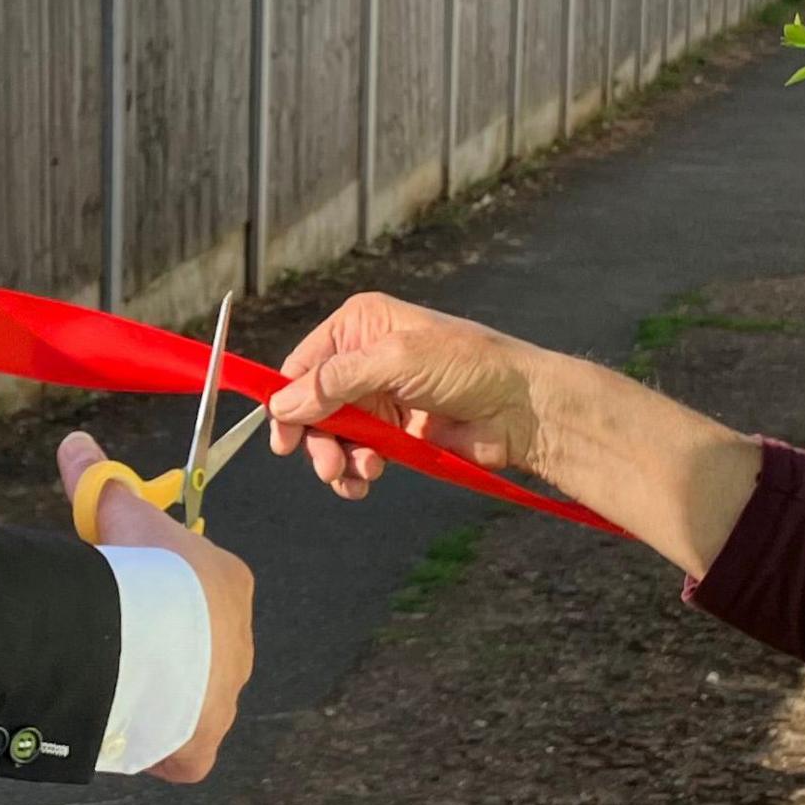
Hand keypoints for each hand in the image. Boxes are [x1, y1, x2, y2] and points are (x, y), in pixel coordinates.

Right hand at [56, 431, 252, 783]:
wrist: (147, 639)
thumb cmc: (144, 572)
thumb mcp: (121, 517)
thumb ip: (102, 482)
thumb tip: (76, 443)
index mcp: (229, 586)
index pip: (196, 588)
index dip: (155, 588)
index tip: (121, 590)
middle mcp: (239, 644)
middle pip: (196, 646)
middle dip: (160, 645)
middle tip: (112, 641)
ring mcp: (223, 700)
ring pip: (189, 698)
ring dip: (157, 695)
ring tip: (114, 686)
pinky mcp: (201, 745)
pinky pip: (179, 749)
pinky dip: (154, 743)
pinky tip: (124, 730)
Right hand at [264, 291, 555, 499]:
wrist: (521, 408)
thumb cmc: (469, 366)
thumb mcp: (397, 360)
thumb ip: (337, 381)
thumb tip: (283, 403)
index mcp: (360, 325)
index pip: (303, 363)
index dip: (287, 399)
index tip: (283, 436)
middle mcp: (364, 359)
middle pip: (312, 404)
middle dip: (315, 437)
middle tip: (326, 465)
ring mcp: (379, 398)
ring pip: (332, 435)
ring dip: (336, 459)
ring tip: (354, 475)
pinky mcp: (395, 433)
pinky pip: (358, 455)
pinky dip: (356, 471)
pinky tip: (368, 478)